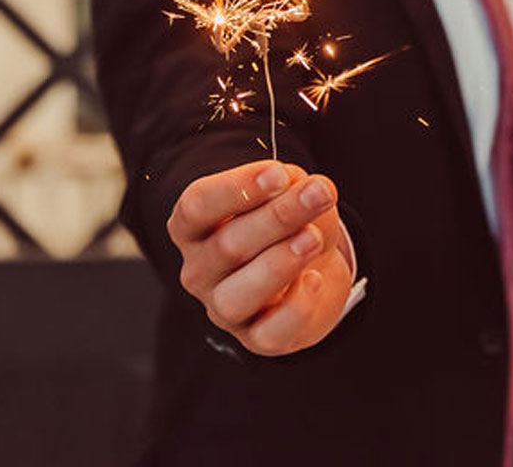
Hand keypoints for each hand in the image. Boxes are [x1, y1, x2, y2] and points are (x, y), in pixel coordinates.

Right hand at [167, 160, 354, 355]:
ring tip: (313, 238)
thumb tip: (307, 190)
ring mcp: (222, 309)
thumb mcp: (286, 189)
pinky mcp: (255, 338)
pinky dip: (295, 307)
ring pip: (236, 297)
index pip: (196, 207)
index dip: (236, 189)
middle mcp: (199, 270)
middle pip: (227, 246)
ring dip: (279, 264)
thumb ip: (290, 184)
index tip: (279, 174)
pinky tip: (314, 280)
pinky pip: (269, 333)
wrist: (312, 264)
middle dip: (278, 217)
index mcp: (193, 226)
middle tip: (318, 194)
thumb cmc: (286, 221)